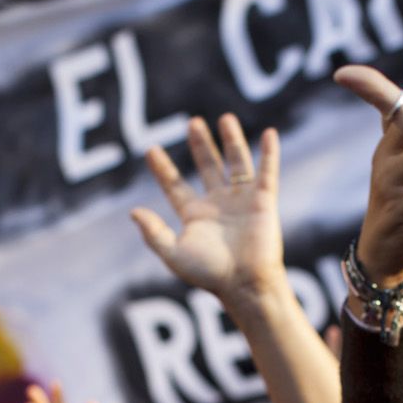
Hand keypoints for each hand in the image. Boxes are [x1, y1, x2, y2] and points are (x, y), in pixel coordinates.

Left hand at [132, 115, 284, 304]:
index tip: (151, 150)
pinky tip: (270, 134)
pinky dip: (269, 153)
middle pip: (208, 167)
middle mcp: (218, 204)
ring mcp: (242, 201)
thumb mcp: (174, 254)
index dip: (163, 169)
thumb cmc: (210, 274)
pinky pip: (268, 173)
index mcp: (195, 216)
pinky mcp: (263, 202)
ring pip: (237, 163)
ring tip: (225, 118)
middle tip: (193, 122)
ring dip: (232, 141)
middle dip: (200, 145)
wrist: (245, 284)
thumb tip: (133, 211)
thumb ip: (153, 233)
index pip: (175, 186)